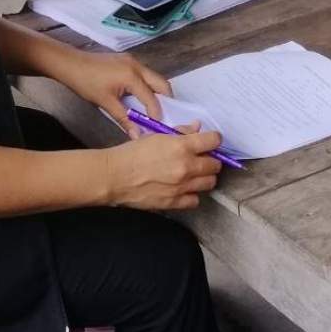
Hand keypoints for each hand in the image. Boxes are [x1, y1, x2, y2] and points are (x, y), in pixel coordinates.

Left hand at [52, 49, 171, 125]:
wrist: (70, 63)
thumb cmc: (86, 83)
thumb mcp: (105, 103)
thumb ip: (124, 119)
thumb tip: (137, 135)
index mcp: (132, 76)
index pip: (152, 98)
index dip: (156, 113)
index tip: (159, 126)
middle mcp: (137, 65)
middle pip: (161, 83)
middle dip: (166, 100)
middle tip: (162, 116)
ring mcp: (133, 61)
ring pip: (154, 77)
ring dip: (156, 92)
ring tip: (151, 109)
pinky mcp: (127, 60)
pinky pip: (144, 74)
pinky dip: (147, 86)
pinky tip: (139, 97)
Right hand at [107, 129, 223, 211]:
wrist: (115, 176)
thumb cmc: (132, 153)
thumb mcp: (156, 136)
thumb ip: (180, 132)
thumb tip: (197, 128)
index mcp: (182, 146)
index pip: (214, 141)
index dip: (214, 139)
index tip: (210, 141)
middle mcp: (186, 167)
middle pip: (215, 165)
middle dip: (210, 160)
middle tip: (201, 159)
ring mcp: (182, 186)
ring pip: (210, 183)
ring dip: (204, 177)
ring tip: (193, 174)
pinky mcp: (174, 202)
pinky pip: (195, 200)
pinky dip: (192, 195)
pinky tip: (183, 189)